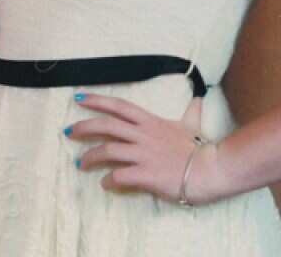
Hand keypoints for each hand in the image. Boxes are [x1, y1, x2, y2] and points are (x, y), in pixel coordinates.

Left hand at [67, 93, 220, 203]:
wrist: (212, 169)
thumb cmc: (200, 149)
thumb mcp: (192, 125)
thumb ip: (190, 112)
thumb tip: (199, 99)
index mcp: (150, 122)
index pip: (119, 106)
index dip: (97, 100)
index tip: (78, 97)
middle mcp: (143, 135)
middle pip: (106, 125)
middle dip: (84, 126)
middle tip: (68, 132)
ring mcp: (143, 154)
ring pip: (107, 150)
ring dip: (90, 157)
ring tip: (80, 163)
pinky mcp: (146, 174)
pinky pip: (119, 175)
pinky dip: (108, 179)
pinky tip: (104, 183)